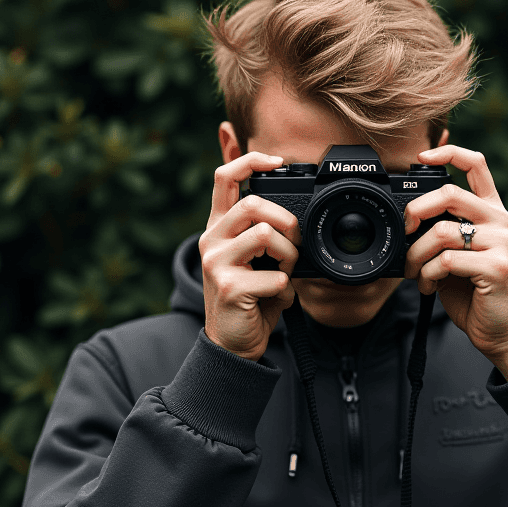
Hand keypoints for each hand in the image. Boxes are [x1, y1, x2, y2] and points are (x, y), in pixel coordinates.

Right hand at [199, 152, 300, 360]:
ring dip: (289, 256)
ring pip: (266, 235)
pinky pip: (275, 276)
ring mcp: (216, 263)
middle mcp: (211, 240)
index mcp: (218, 227)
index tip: (277, 161)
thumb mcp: (254, 259)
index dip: (251, 161)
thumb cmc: (250, 299)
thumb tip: (296, 217)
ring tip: (286, 274)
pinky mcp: (229, 287)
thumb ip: (264, 233)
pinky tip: (278, 299)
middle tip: (294, 245)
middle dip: (286, 222)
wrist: (233, 345)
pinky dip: (286, 290)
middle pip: (253, 205)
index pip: (224, 177)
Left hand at [403, 145, 507, 380]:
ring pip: (442, 232)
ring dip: (416, 255)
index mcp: (493, 212)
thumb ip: (444, 231)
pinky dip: (427, 275)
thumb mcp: (457, 255)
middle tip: (404, 234)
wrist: (502, 333)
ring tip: (415, 272)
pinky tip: (428, 286)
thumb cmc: (475, 294)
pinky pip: (446, 260)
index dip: (448, 152)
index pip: (476, 164)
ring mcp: (503, 242)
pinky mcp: (497, 266)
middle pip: (449, 194)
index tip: (421, 157)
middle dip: (415, 212)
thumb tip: (407, 218)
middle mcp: (502, 221)